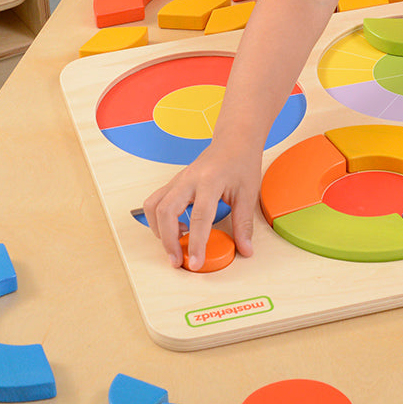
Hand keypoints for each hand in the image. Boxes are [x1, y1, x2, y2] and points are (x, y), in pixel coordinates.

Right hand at [141, 139, 262, 270]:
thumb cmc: (241, 163)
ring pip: (154, 205)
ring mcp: (178, 179)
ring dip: (159, 230)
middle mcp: (189, 179)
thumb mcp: (248, 194)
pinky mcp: (174, 183)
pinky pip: (156, 201)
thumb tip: (245, 250)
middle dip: (168, 240)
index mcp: (210, 180)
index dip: (196, 243)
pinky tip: (177, 228)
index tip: (195, 263)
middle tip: (177, 260)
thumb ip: (243, 224)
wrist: (234, 141)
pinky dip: (159, 220)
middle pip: (166, 211)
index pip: (199, 216)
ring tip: (175, 243)